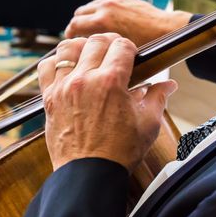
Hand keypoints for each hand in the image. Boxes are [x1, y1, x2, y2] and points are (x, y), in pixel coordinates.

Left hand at [38, 34, 177, 171]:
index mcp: (111, 82)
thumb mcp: (148, 123)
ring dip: (81, 47)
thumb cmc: (119, 152)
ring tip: (90, 56)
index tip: (132, 55)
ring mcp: (64, 87)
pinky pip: (46, 68)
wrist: (90, 175)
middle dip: (109, 43)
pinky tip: (67, 69)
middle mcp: (85, 79)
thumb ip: (158, 97)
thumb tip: (168, 85)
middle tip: (115, 53)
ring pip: (68, 47)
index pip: (121, 45)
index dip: (130, 47)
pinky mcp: (50, 98)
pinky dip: (56, 63)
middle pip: (96, 41)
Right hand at [64, 0, 191, 45]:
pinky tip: (108, 20)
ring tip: (92, 29)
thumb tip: (85, 58)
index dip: (70, 35)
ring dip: (89, 16)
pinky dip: (102, 9)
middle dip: (77, 25)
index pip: (74, 25)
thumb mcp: (118, 52)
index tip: (71, 42)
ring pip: (91, 6)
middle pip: (79, 13)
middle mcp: (106, 7)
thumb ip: (99, 51)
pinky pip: (104, 1)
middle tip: (80, 36)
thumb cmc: (146, 47)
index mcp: (102, 21)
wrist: (166, 29)